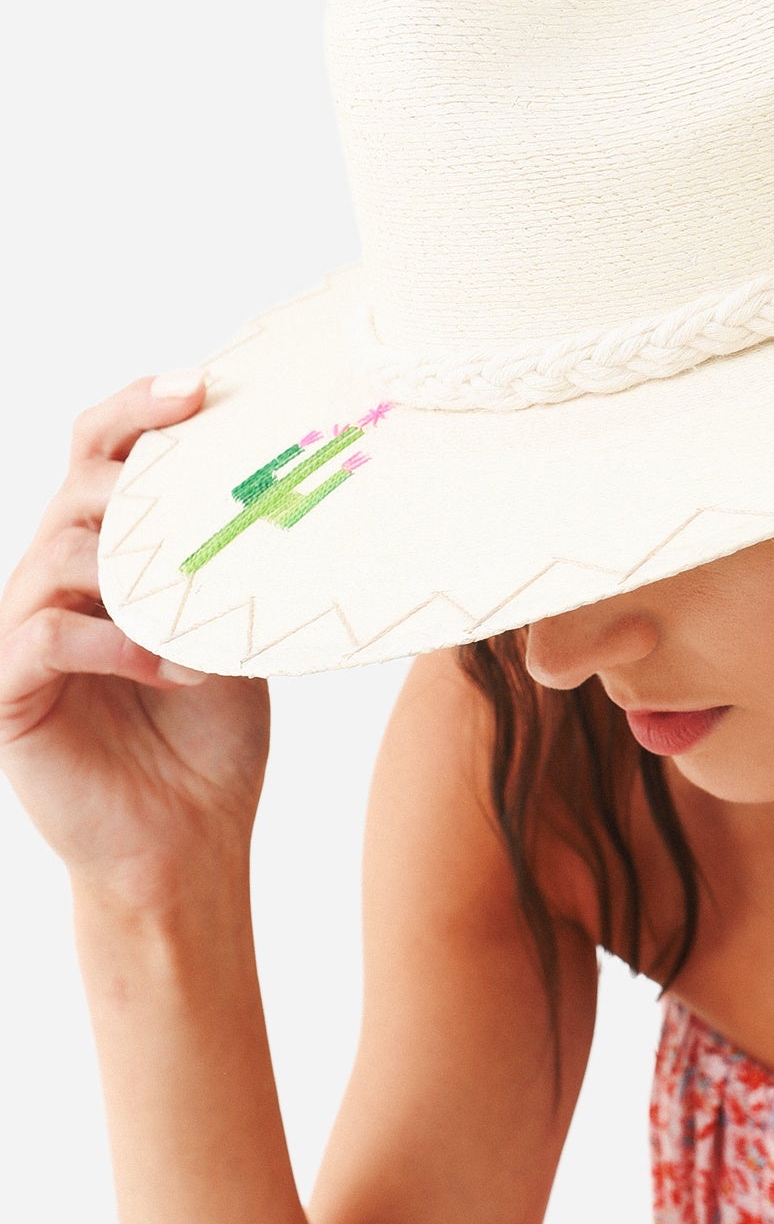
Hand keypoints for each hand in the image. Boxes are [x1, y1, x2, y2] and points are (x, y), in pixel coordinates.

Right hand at [0, 376, 270, 903]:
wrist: (189, 838)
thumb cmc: (210, 735)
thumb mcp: (235, 629)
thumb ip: (233, 563)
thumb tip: (294, 489)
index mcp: (105, 551)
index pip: (102, 451)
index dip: (139, 407)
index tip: (203, 384)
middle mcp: (53, 577)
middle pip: (78, 486)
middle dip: (140, 470)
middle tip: (208, 467)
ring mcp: (22, 630)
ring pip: (61, 552)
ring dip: (145, 579)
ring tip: (208, 622)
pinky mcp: (6, 689)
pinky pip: (45, 632)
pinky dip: (115, 642)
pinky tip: (174, 668)